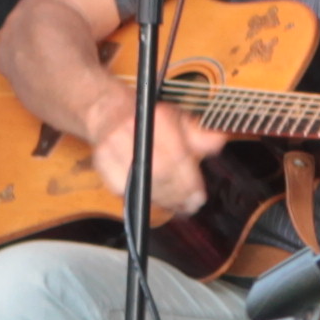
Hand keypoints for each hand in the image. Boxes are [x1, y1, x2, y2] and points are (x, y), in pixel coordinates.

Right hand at [100, 97, 217, 219]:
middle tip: (191, 205)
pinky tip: (155, 200)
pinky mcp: (100, 161)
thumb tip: (218, 140)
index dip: (189, 181)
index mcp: (158, 118)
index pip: (177, 156)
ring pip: (141, 183)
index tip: (199, 196)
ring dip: (163, 200)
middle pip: (159, 172)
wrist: (110, 112)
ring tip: (178, 207)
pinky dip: (140, 197)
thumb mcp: (179, 120)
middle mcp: (133, 130)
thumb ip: (199, 134)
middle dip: (178, 194)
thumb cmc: (151, 120)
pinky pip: (122, 189)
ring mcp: (113, 147)